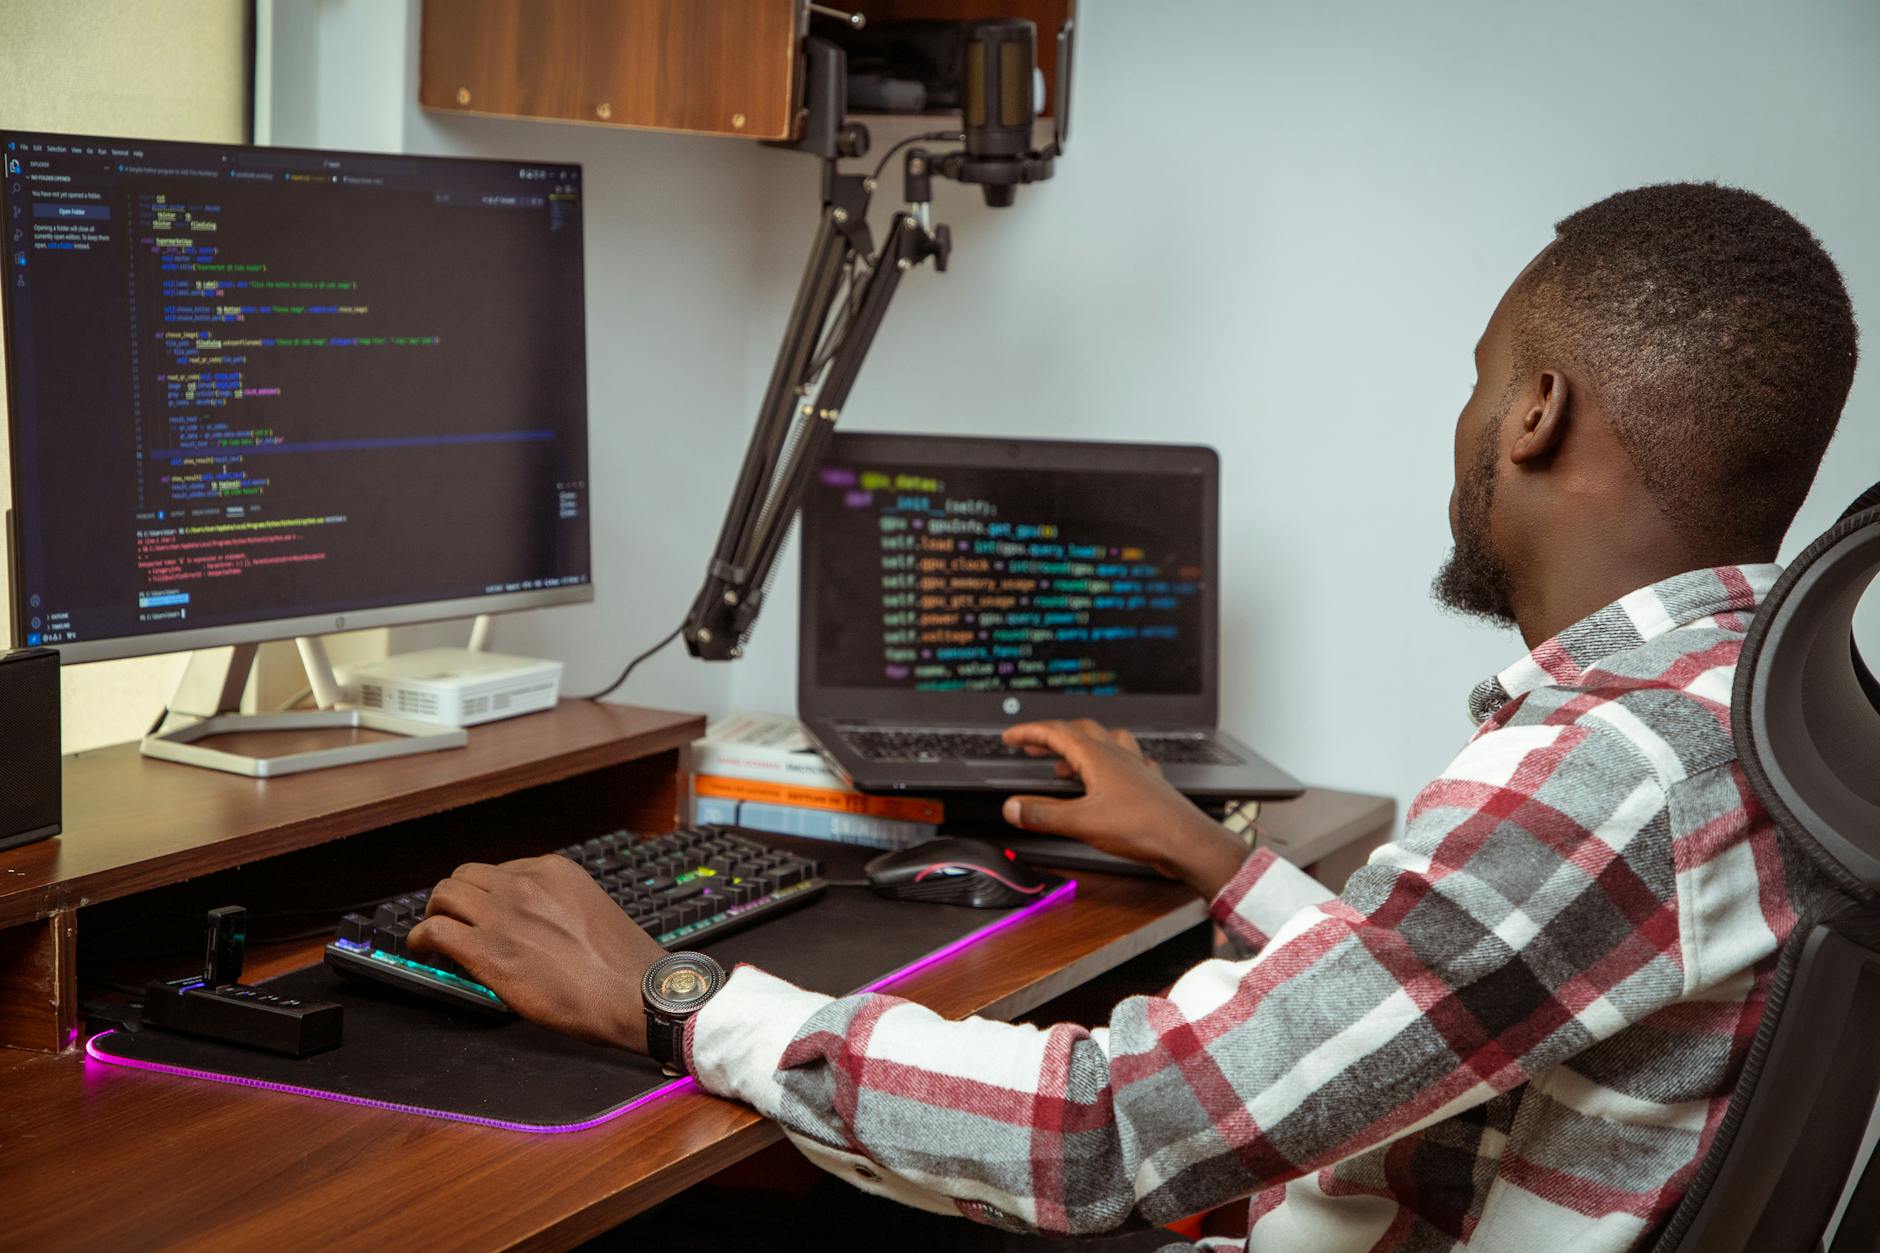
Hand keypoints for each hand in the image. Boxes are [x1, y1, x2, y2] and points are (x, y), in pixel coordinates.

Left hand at [407, 853, 664, 1050]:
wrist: (633, 993)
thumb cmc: (622, 966)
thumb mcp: (591, 911)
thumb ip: (557, 907)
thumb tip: (533, 927)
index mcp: (553, 871)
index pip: (501, 870)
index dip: (487, 895)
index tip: (485, 914)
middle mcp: (525, 883)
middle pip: (465, 876)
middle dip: (455, 898)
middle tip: (455, 922)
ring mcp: (503, 914)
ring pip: (444, 894)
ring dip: (435, 913)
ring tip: (435, 936)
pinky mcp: (487, 950)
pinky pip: (435, 930)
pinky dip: (421, 938)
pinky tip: (423, 950)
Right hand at [1001, 719, 1249, 899]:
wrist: (1187, 840)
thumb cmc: (1144, 827)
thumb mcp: (1082, 823)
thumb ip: (1044, 814)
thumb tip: (1013, 807)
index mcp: (1098, 757)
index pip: (1055, 732)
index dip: (1029, 732)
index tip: (1011, 737)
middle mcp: (1117, 755)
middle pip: (1079, 731)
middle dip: (1051, 737)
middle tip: (1032, 748)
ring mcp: (1135, 767)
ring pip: (1105, 742)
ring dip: (1081, 748)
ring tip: (1065, 765)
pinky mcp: (1149, 784)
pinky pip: (1128, 761)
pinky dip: (1111, 763)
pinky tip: (1112, 774)